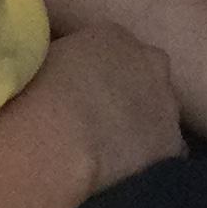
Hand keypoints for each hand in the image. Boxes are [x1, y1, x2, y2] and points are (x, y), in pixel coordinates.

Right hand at [31, 20, 184, 197]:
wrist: (56, 135)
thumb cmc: (35, 94)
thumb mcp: (43, 58)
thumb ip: (64, 58)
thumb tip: (62, 69)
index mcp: (113, 35)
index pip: (116, 49)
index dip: (103, 73)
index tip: (86, 92)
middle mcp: (149, 59)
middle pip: (148, 74)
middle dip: (133, 92)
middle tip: (105, 118)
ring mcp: (166, 100)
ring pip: (161, 112)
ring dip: (145, 125)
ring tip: (114, 149)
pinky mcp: (172, 140)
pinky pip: (169, 151)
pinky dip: (154, 159)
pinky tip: (130, 171)